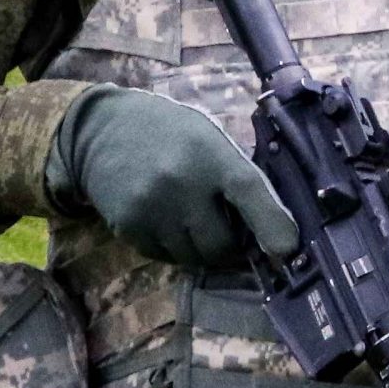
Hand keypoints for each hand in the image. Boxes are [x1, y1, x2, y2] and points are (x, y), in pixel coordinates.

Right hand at [48, 86, 299, 268]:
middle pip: (221, 244)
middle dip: (231, 246)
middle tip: (228, 230)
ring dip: (201, 249)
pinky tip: (167, 221)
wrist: (102, 129)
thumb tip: (275, 230)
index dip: (272, 225)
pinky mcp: (128, 226)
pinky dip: (173, 249)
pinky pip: (164, 257)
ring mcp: (152, 207)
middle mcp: (181, 182)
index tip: (286, 251)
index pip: (249, 192)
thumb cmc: (172, 134)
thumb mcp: (210, 140)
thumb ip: (237, 178)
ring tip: (193, 220)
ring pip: (193, 258)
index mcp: (212, 154)